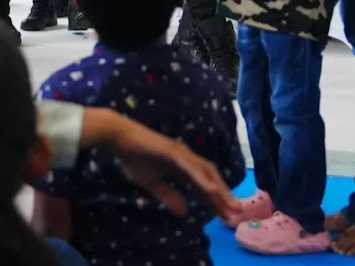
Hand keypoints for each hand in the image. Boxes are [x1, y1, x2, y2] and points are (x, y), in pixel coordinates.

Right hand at [84, 109, 240, 219]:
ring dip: (219, 189)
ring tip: (230, 205)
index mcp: (181, 167)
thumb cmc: (133, 156)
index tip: (227, 216)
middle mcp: (186, 158)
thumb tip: (184, 213)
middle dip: (224, 196)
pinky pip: (189, 167)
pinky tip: (210, 189)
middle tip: (236, 214)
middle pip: (210, 178)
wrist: (118, 137)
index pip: (204, 185)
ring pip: (205, 172)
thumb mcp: (151, 183)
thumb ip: (167, 195)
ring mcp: (180, 153)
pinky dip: (201, 178)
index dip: (216, 201)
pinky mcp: (172, 151)